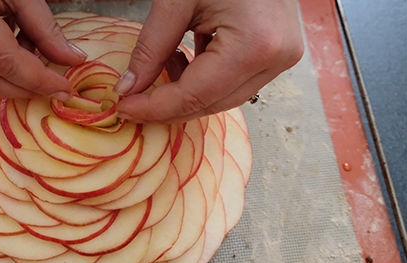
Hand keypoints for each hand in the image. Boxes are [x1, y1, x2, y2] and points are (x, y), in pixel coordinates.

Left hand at [113, 0, 304, 123]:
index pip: (195, 96)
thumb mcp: (176, 1)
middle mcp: (277, 58)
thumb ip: (150, 48)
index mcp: (255, 45)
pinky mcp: (279, 51)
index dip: (154, 108)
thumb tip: (128, 88)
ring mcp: (283, 56)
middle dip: (168, 107)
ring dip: (186, 91)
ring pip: (224, 97)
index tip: (123, 107)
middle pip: (212, 103)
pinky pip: (235, 80)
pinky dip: (204, 77)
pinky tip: (182, 57)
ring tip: (161, 65)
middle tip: (131, 100)